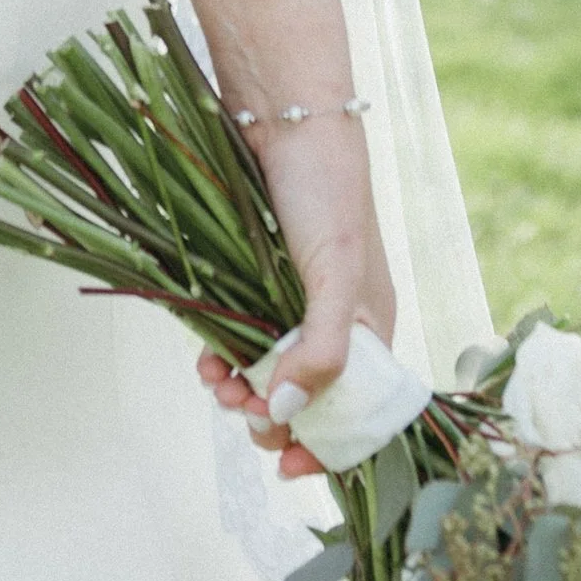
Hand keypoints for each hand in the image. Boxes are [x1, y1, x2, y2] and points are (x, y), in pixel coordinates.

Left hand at [194, 112, 395, 477]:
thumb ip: (320, 349)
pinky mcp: (252, 283)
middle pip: (306, 401)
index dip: (328, 446)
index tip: (289, 466)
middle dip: (273, 419)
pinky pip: (236, 339)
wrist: (284, 114)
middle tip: (242, 412)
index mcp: (373, 328)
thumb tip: (283, 413)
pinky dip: (221, 358)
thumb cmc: (328, 189)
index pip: (359, 412)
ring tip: (218, 385)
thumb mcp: (337, 274)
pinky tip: (206, 359)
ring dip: (241, 392)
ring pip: (265, 374)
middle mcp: (335, 323)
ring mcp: (291, 304)